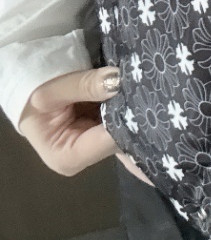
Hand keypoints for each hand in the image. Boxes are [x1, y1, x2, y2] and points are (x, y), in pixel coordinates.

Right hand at [18, 67, 155, 187]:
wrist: (29, 92)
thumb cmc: (35, 97)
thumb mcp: (53, 90)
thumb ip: (85, 86)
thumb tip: (118, 81)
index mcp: (68, 158)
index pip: (108, 141)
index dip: (128, 120)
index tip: (146, 100)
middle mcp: (87, 157)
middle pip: (120, 137)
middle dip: (135, 115)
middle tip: (151, 91)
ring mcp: (97, 145)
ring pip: (125, 127)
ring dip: (136, 108)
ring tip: (148, 88)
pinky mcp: (104, 132)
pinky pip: (124, 118)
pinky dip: (130, 105)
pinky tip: (142, 92)